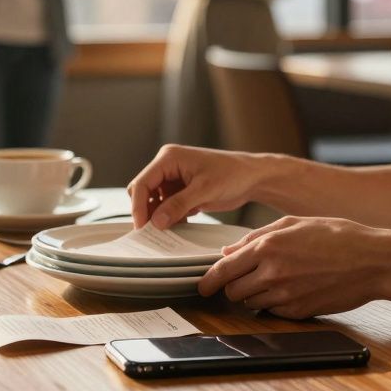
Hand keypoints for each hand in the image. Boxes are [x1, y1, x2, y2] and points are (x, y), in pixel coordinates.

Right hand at [126, 145, 263, 227]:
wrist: (252, 177)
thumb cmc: (232, 174)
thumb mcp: (205, 190)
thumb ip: (178, 205)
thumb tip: (156, 222)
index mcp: (169, 158)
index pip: (142, 182)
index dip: (138, 206)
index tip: (141, 227)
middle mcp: (168, 166)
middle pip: (143, 192)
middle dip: (147, 211)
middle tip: (153, 232)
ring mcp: (174, 179)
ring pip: (154, 201)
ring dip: (160, 216)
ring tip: (171, 229)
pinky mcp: (181, 190)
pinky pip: (167, 206)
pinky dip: (171, 217)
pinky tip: (182, 223)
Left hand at [199, 216, 390, 318]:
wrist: (373, 261)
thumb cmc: (337, 236)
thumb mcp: (294, 223)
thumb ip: (257, 236)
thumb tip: (228, 251)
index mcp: (268, 247)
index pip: (223, 270)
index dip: (209, 281)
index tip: (203, 286)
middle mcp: (272, 273)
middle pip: (232, 291)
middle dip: (233, 286)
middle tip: (243, 279)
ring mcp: (286, 296)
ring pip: (251, 303)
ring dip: (254, 294)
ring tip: (274, 280)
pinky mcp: (299, 312)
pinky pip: (273, 312)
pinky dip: (275, 303)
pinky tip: (292, 288)